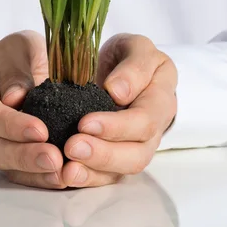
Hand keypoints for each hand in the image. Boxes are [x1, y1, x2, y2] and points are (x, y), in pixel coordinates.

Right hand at [0, 30, 66, 188]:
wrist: (24, 63)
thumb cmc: (23, 53)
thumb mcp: (24, 46)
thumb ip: (21, 67)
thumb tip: (14, 98)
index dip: (11, 124)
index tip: (41, 130)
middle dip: (22, 155)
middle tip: (53, 159)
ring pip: (1, 161)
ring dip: (30, 170)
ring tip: (59, 173)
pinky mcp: (5, 150)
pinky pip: (15, 170)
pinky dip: (36, 176)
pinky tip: (58, 178)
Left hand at [61, 34, 176, 187]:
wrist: (125, 71)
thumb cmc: (130, 59)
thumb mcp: (136, 48)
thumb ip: (134, 66)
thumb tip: (118, 92)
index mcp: (161, 98)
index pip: (145, 119)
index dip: (117, 126)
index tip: (85, 122)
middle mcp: (153, 129)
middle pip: (138, 153)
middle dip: (104, 153)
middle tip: (72, 147)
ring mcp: (137, 146)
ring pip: (123, 170)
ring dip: (94, 170)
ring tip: (67, 168)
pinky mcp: (118, 158)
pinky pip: (107, 176)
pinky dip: (87, 178)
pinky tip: (66, 174)